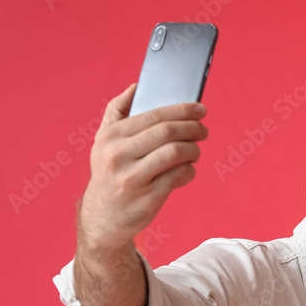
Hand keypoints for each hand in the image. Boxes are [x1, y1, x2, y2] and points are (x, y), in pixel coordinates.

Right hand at [78, 84, 208, 252]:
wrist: (103, 219)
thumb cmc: (110, 174)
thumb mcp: (103, 142)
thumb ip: (116, 111)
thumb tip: (137, 86)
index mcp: (111, 137)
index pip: (154, 115)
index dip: (181, 110)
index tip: (200, 109)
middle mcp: (118, 156)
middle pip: (167, 132)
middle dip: (192, 128)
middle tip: (203, 131)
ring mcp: (132, 178)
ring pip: (175, 153)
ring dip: (193, 150)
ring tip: (196, 151)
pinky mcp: (147, 198)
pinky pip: (178, 177)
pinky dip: (189, 171)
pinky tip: (187, 170)